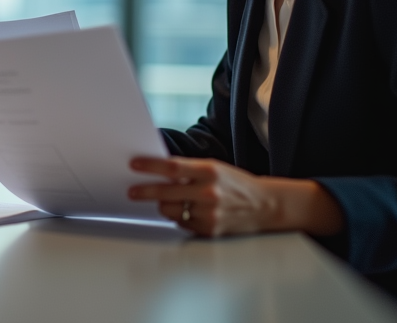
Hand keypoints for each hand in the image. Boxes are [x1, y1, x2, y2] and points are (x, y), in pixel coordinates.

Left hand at [128, 156, 343, 236]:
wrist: (264, 205)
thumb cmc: (235, 183)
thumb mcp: (214, 167)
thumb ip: (188, 169)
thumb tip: (157, 169)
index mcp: (209, 171)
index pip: (172, 167)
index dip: (150, 166)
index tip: (134, 165)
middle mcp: (209, 192)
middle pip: (167, 192)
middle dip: (145, 191)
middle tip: (132, 190)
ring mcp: (209, 214)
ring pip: (171, 210)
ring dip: (163, 204)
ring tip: (164, 200)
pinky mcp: (209, 230)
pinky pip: (182, 223)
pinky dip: (179, 216)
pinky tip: (185, 210)